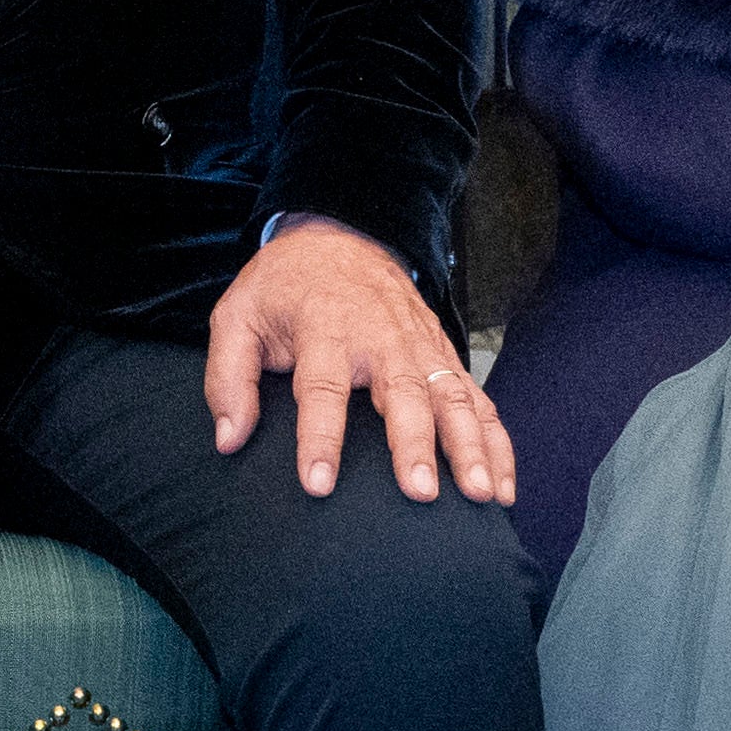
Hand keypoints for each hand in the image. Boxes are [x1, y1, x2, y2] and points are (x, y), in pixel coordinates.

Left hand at [204, 215, 515, 504]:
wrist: (340, 235)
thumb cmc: (284, 287)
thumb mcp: (238, 316)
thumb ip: (228, 377)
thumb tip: (229, 439)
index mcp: (325, 328)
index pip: (322, 389)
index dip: (320, 437)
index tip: (319, 483)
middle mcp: (381, 337)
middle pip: (403, 394)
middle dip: (414, 445)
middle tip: (421, 493)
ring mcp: (420, 346)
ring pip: (453, 397)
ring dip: (470, 446)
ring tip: (481, 494)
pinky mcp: (444, 355)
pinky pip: (478, 399)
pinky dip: (496, 441)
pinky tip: (502, 484)